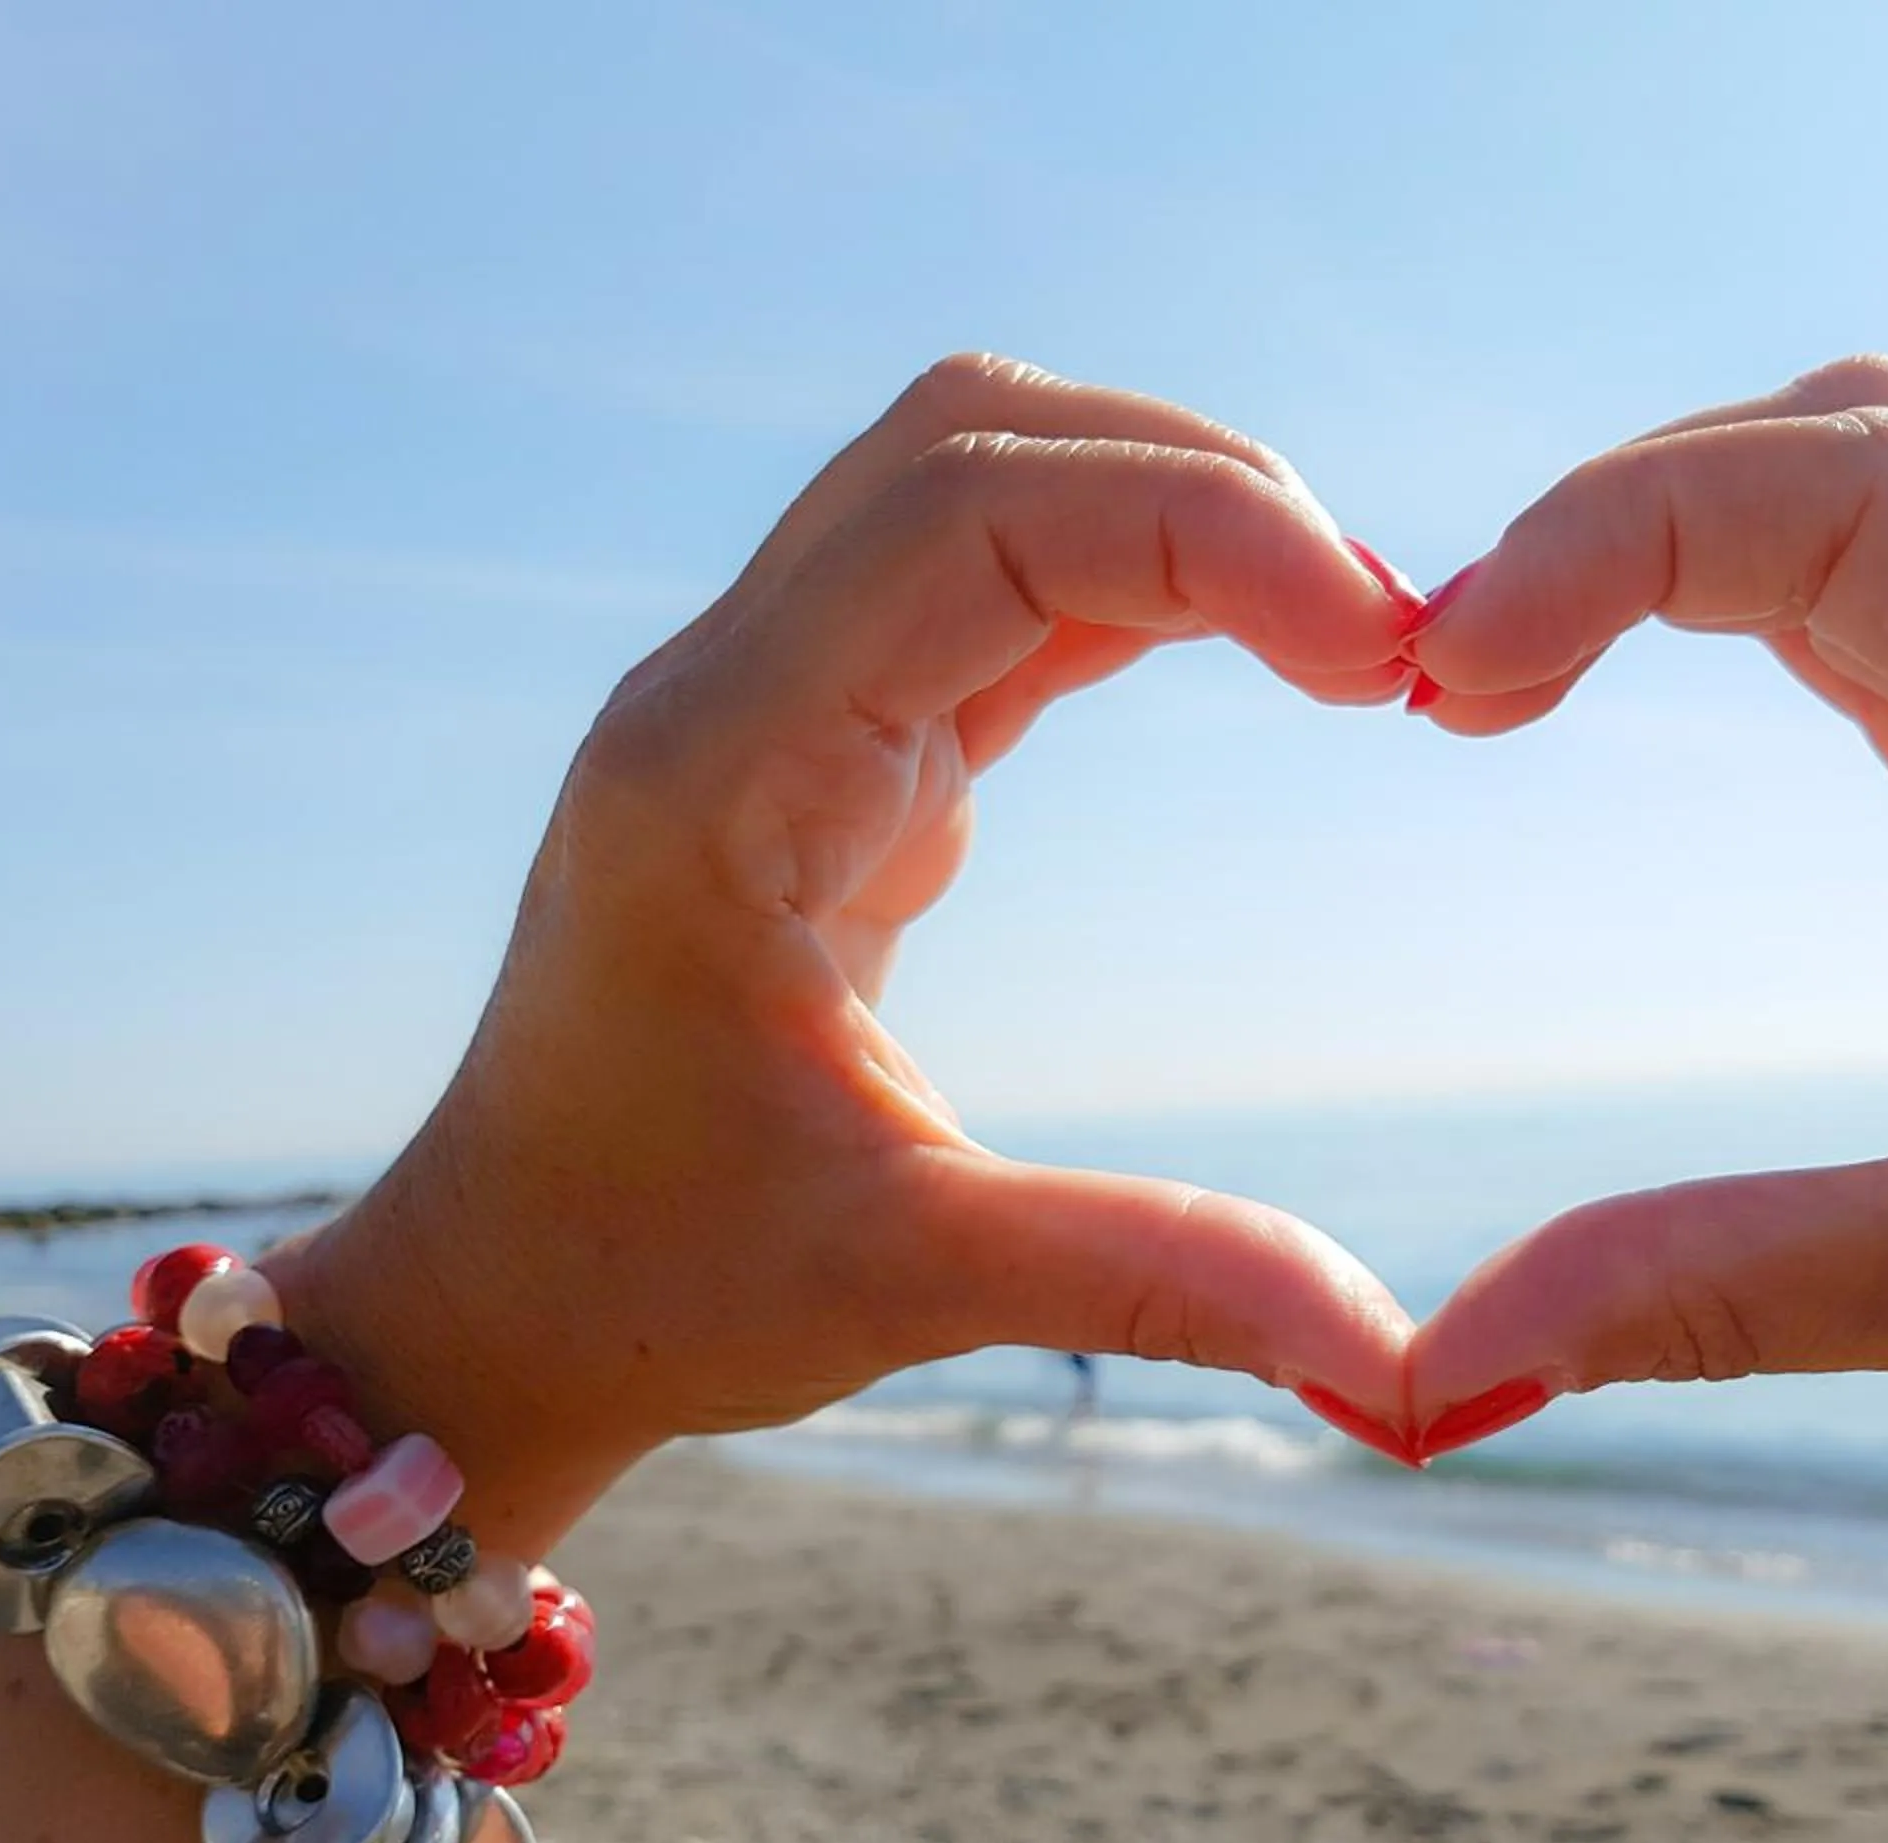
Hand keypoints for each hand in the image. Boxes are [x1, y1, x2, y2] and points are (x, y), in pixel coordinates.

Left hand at [277, 356, 1422, 1544]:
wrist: (495, 1292)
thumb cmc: (650, 1282)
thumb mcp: (906, 1284)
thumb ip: (1148, 1279)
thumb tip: (1393, 1357)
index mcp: (721, 774)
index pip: (976, 518)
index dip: (1204, 534)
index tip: (1374, 654)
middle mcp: (729, 690)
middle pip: (979, 440)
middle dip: (1206, 490)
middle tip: (1384, 636)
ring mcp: (768, 699)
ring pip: (975, 476)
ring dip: (1166, 509)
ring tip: (1337, 633)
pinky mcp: (819, 744)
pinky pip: (981, 584)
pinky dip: (1126, 581)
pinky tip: (1252, 650)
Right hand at [1399, 359, 1887, 1648]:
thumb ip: (1704, 1290)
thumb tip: (1435, 1373)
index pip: (1866, 497)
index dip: (1622, 536)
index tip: (1446, 676)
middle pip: (1876, 444)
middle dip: (1639, 511)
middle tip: (1454, 668)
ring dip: (1699, 541)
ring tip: (1516, 670)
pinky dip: (1763, 614)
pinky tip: (1638, 686)